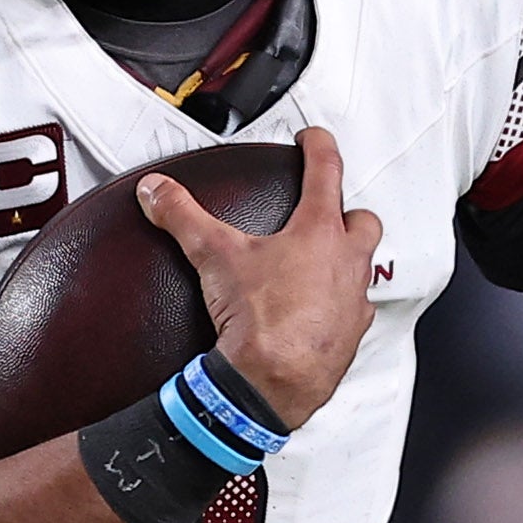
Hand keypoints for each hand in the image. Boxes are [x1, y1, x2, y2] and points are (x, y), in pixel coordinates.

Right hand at [133, 124, 381, 431]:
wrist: (271, 384)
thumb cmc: (259, 321)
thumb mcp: (214, 257)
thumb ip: (183, 216)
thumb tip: (158, 192)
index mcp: (319, 232)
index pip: (327, 170)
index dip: (318, 146)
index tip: (312, 138)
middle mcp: (347, 262)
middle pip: (363, 221)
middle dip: (347, 212)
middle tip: (328, 212)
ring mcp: (353, 300)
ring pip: (364, 267)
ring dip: (347, 260)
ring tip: (322, 264)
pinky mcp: (350, 336)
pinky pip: (354, 311)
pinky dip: (339, 306)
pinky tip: (318, 311)